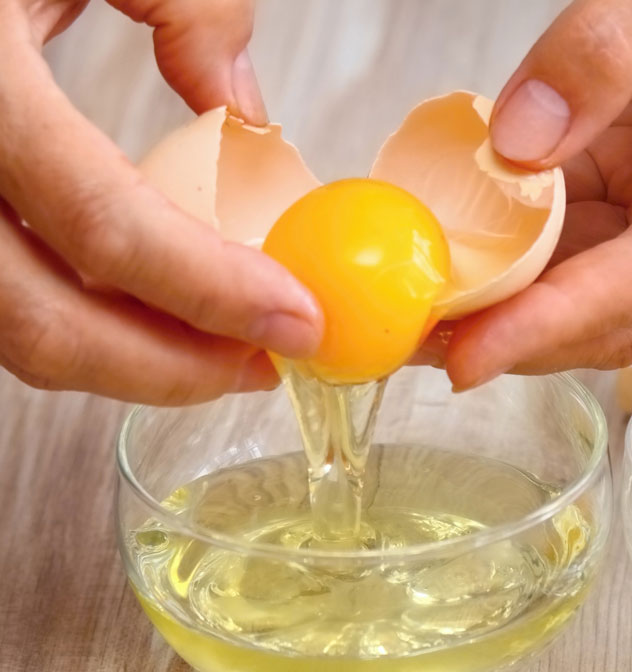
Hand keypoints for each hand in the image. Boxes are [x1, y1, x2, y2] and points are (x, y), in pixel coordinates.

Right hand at [0, 1, 321, 403]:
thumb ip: (183, 5)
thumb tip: (244, 108)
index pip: (107, 225)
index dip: (213, 293)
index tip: (296, 320)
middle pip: (49, 325)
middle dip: (176, 369)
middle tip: (265, 365)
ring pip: (21, 336)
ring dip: (134, 364)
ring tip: (225, 352)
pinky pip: (9, 308)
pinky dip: (91, 329)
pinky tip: (154, 317)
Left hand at [439, 0, 631, 389]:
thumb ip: (613, 44)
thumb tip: (516, 142)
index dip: (554, 323)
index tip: (470, 359)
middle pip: (612, 318)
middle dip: (515, 340)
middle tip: (421, 342)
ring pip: (580, 296)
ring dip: (501, 311)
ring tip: (420, 315)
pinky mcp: (630, 204)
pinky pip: (564, 249)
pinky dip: (506, 262)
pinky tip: (454, 262)